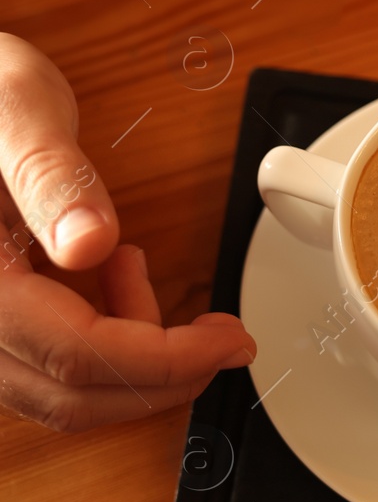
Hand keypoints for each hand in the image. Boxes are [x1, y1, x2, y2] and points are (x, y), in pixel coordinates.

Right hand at [0, 34, 254, 432]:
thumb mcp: (15, 106)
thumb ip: (49, 175)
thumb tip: (89, 244)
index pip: (74, 353)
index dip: (167, 360)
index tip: (232, 341)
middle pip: (65, 395)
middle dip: (162, 375)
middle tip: (222, 335)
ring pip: (53, 395)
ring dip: (130, 363)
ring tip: (137, 267)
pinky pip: (38, 369)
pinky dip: (96, 349)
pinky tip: (109, 279)